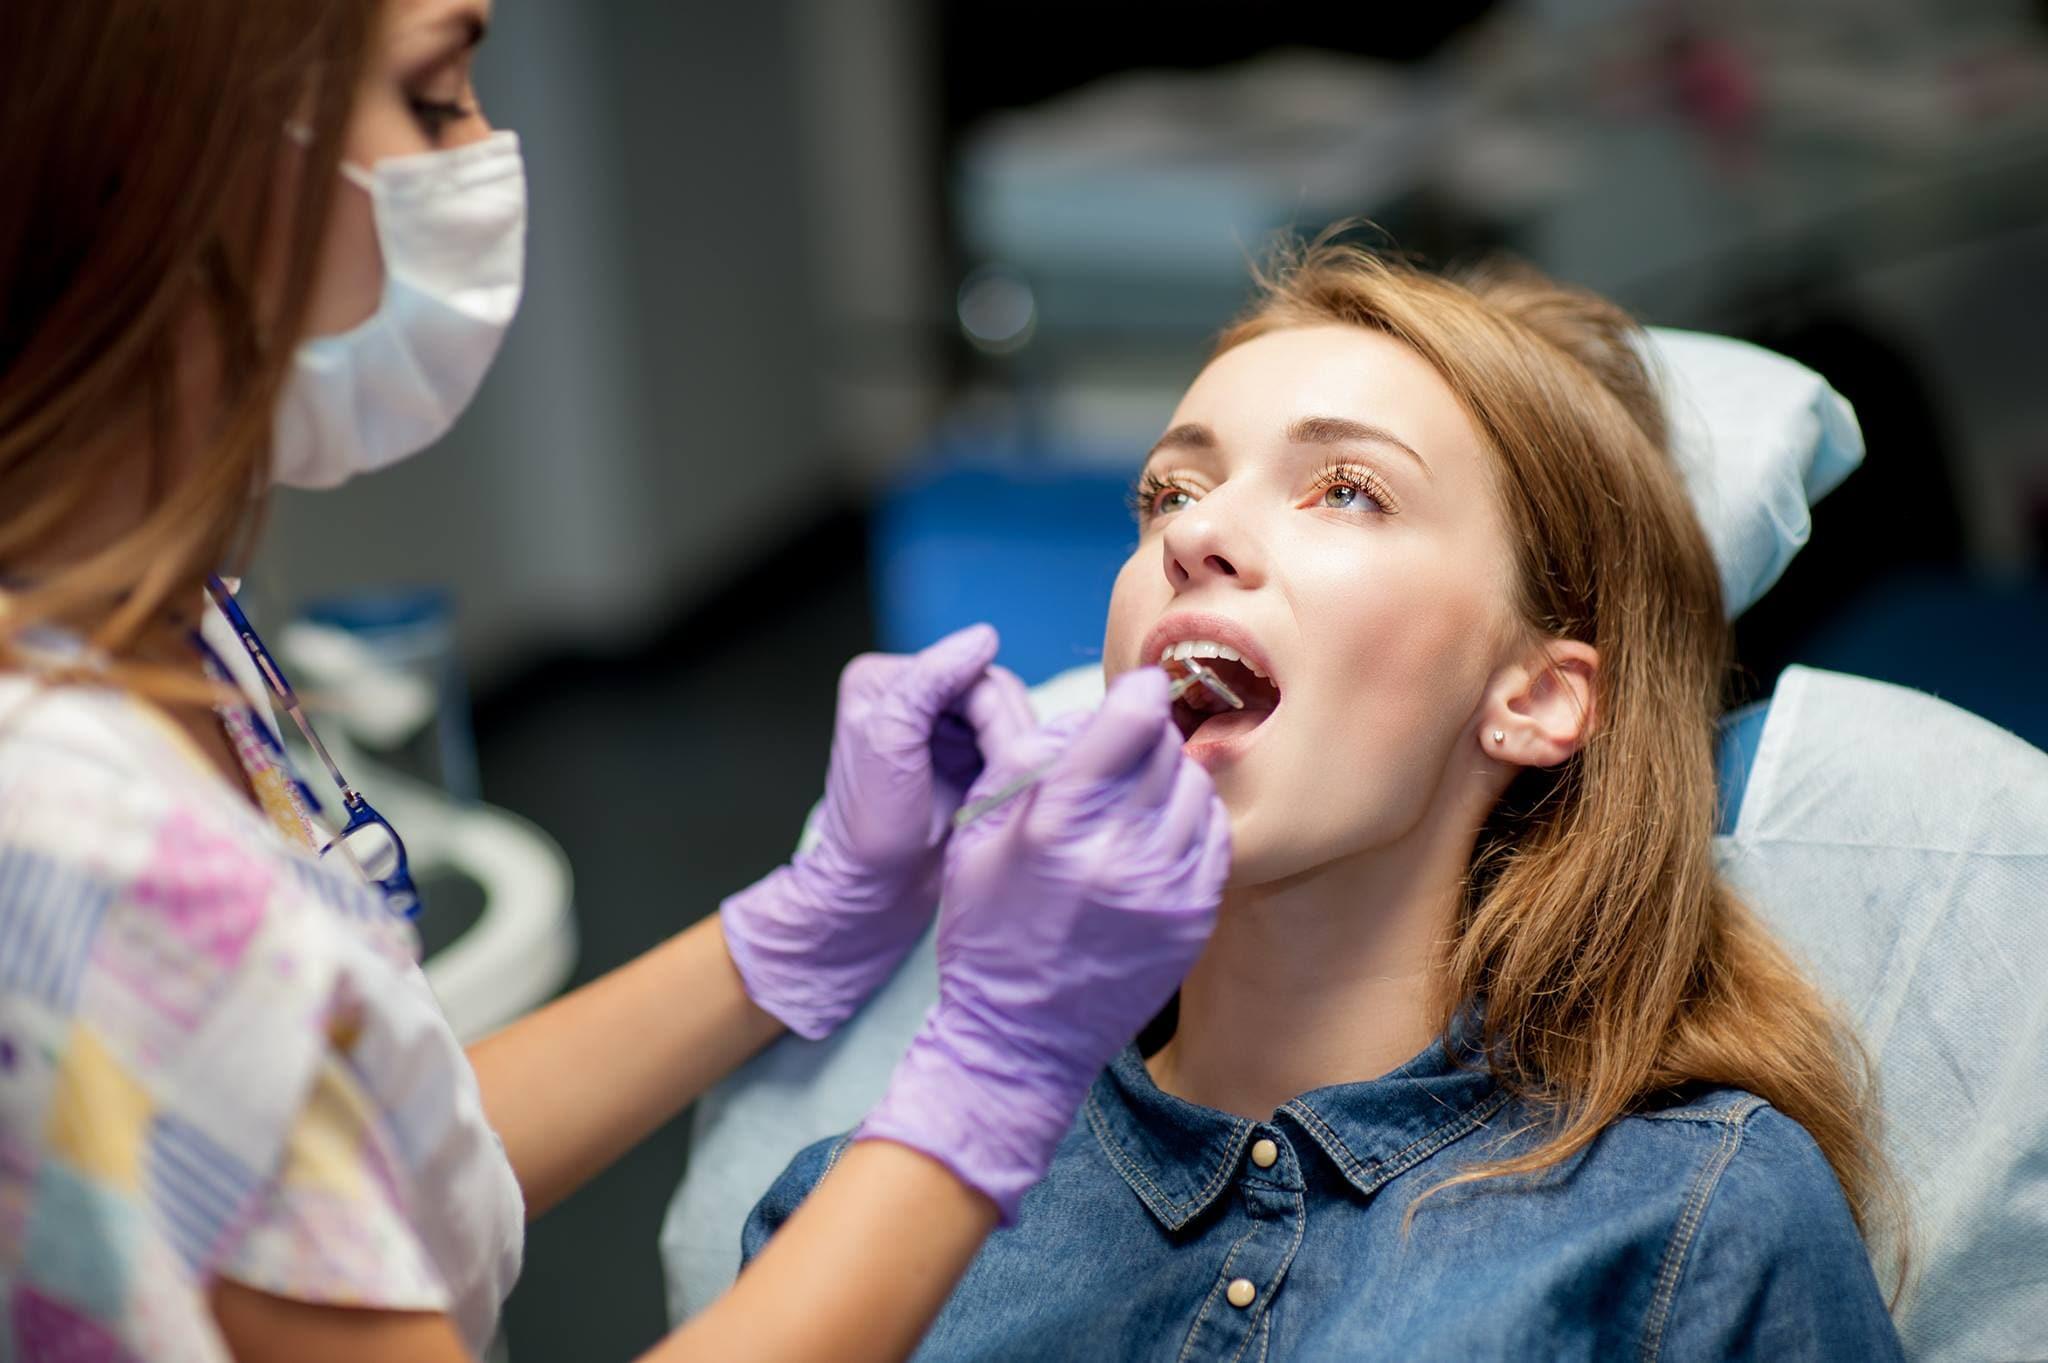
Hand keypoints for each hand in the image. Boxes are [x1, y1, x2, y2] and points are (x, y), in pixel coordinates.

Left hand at [721, 625, 1032, 1039]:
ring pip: (1011, 717)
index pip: (969, 674)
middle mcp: (913, 692)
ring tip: (1001, 794)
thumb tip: (984, 637)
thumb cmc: (873, 828)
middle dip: (1007, 739)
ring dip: (1015, 755)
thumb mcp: (890, 744)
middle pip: (996, 692)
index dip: (995, 718)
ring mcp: (941, 723)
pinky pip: (1011, 742)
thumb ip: (929, 683)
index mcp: (885, 679)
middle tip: (1003, 788)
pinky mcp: (965, 752)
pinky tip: (1005, 792)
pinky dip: (1015, 767)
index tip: (1003, 767)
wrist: (876, 892)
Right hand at [857, 667, 1230, 1218]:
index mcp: (1057, 827)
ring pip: (1197, 789)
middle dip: (1149, 737)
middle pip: (1167, 750)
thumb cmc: (987, 929)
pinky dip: (1192, 821)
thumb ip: (1028, 759)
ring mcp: (1165, 891)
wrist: (1020, 1037)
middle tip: (1127, 748)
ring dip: (1172, 778)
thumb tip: (1092, 711)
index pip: (1130, 722)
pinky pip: (1215, 837)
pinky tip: (1159, 832)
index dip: (1141, 691)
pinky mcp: (1193, 918)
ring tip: (1138, 796)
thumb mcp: (977, 833)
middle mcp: (1120, 856)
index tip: (1142, 686)